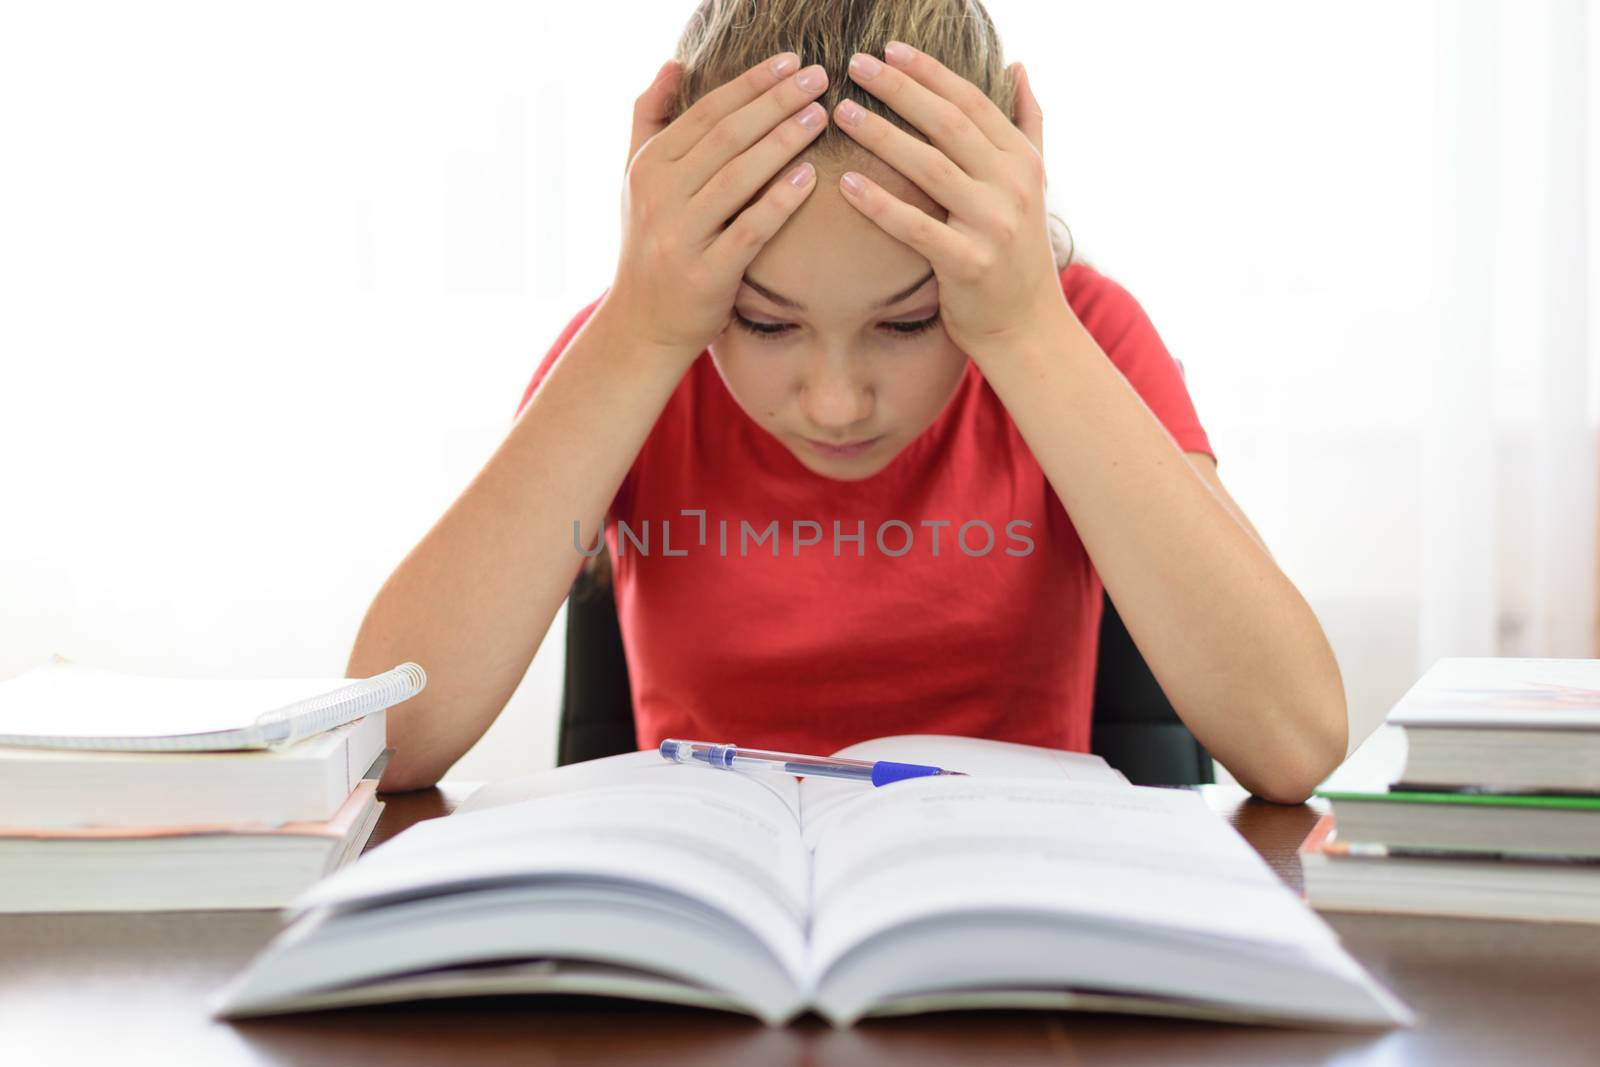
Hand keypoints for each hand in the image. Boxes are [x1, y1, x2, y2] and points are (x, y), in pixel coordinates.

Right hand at [605, 53, 830, 359]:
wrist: (641, 325)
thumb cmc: (649, 244)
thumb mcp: (636, 179)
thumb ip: (650, 119)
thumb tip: (673, 63)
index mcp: (649, 167)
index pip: (706, 112)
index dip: (752, 83)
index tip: (792, 62)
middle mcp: (659, 196)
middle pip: (726, 137)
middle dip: (776, 102)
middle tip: (820, 78)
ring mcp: (680, 236)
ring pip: (737, 177)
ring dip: (782, 142)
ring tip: (821, 116)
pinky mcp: (705, 275)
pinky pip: (748, 231)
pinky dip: (778, 202)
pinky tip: (809, 178)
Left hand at [831, 43, 1064, 357]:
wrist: (1028, 327)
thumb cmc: (1017, 253)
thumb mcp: (1036, 183)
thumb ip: (1027, 124)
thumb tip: (1018, 67)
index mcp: (1022, 161)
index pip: (972, 102)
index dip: (929, 72)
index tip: (889, 49)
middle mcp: (1012, 186)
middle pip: (949, 125)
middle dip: (900, 90)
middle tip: (855, 65)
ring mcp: (993, 225)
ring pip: (930, 168)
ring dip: (882, 136)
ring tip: (841, 112)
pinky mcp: (968, 264)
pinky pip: (915, 227)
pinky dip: (880, 203)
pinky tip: (845, 182)